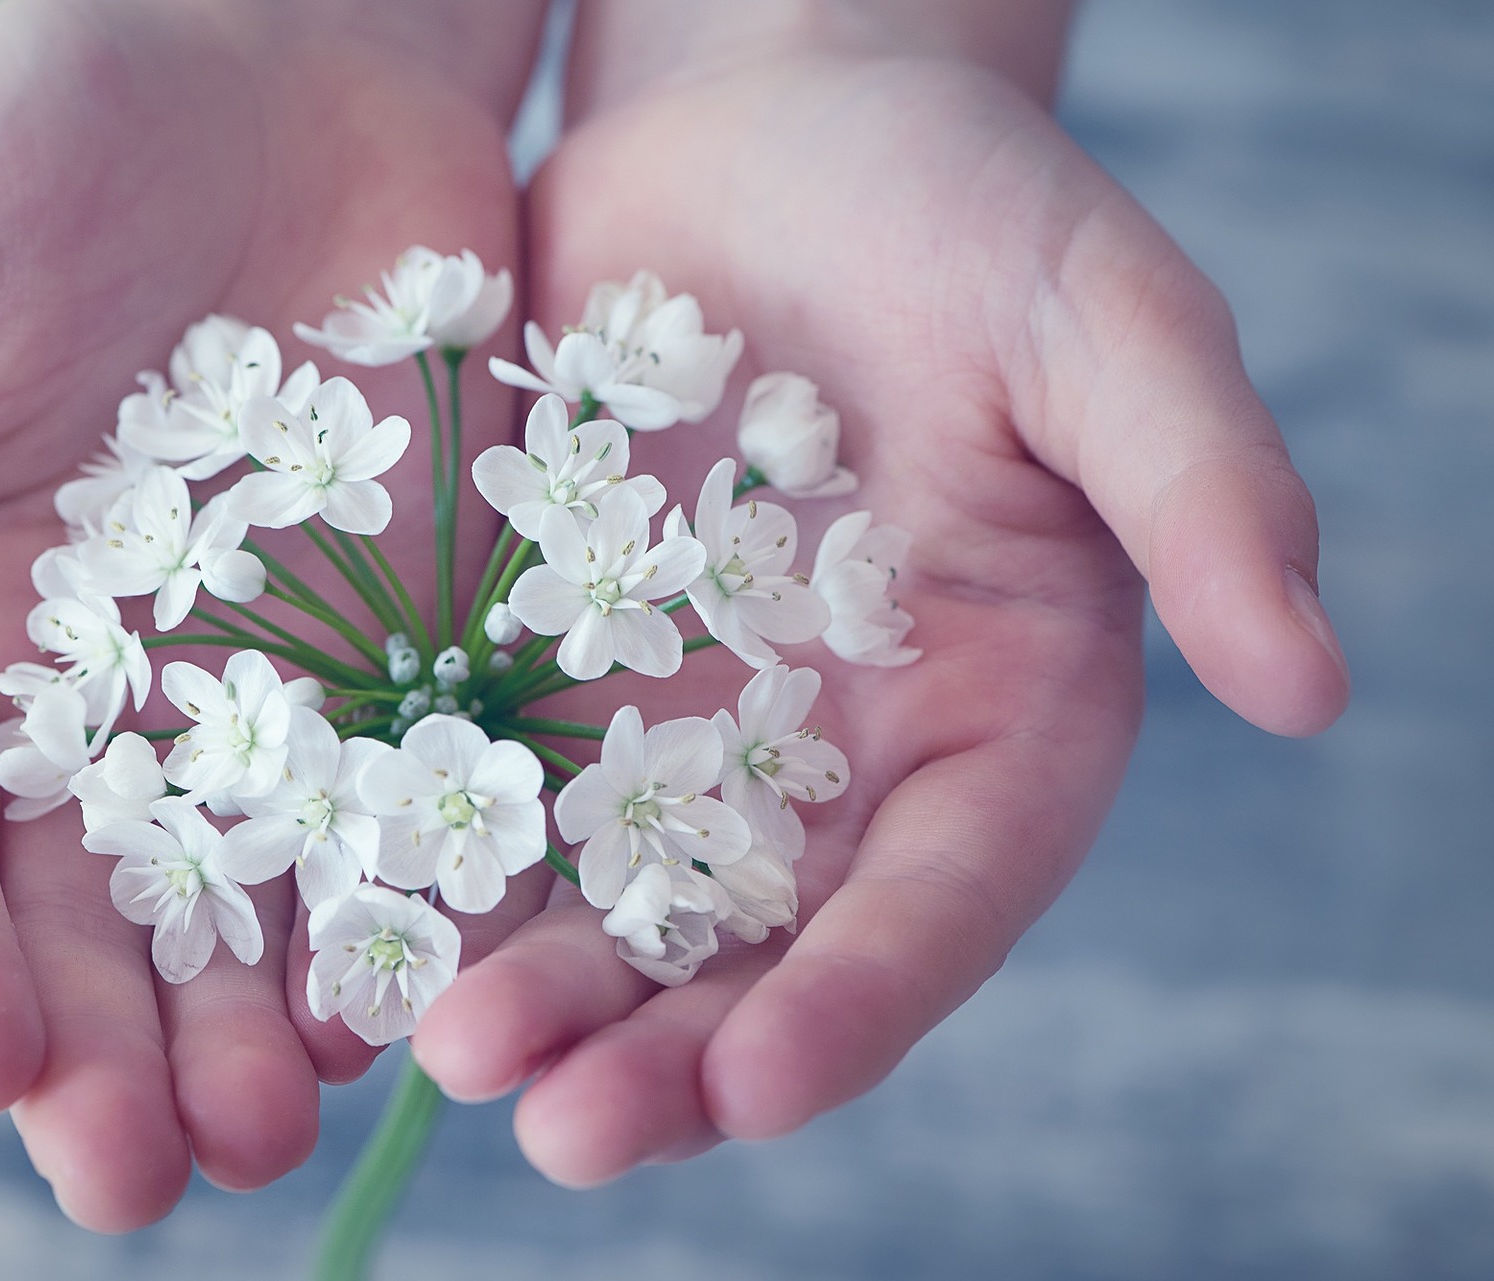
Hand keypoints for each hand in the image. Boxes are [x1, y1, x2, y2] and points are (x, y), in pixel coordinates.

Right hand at [0, 0, 542, 1228]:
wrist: (294, 56)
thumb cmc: (51, 132)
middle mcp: (90, 691)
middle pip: (82, 907)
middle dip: (107, 1047)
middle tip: (140, 1180)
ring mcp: (257, 681)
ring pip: (248, 894)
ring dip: (255, 1020)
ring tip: (278, 1128)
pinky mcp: (404, 644)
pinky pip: (411, 800)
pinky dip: (415, 903)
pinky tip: (432, 993)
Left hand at [409, 0, 1350, 1184]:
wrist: (768, 131)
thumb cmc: (964, 208)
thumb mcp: (1098, 321)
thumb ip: (1200, 487)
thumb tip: (1313, 680)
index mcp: (994, 713)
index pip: (940, 896)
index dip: (859, 1000)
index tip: (760, 1083)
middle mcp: (837, 756)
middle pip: (760, 950)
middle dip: (670, 1054)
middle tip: (567, 1130)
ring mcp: (683, 722)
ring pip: (613, 903)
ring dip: (540, 993)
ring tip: (450, 1055)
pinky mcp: (556, 663)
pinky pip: (491, 789)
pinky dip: (439, 863)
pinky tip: (365, 923)